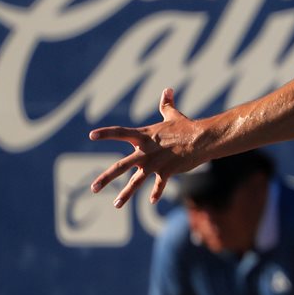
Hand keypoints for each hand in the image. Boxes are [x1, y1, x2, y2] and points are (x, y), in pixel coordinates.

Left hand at [87, 88, 204, 206]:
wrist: (202, 139)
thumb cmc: (187, 126)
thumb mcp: (173, 115)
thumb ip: (166, 104)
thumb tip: (168, 89)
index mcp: (144, 136)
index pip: (120, 133)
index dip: (106, 134)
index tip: (91, 135)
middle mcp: (145, 151)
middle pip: (121, 166)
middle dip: (106, 178)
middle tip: (93, 188)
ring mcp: (155, 164)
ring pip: (136, 182)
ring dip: (125, 194)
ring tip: (116, 205)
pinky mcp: (166, 172)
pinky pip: (158, 185)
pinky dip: (156, 193)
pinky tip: (152, 201)